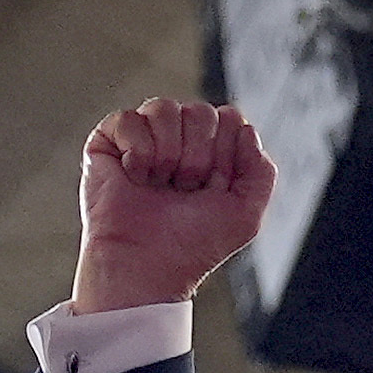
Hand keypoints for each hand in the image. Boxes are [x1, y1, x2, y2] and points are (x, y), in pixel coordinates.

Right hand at [74, 98, 274, 312]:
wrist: (148, 264)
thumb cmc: (191, 246)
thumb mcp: (245, 216)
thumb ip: (262, 172)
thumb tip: (245, 128)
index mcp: (212, 152)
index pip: (230, 119)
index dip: (225, 154)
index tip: (213, 187)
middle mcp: (179, 140)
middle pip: (201, 112)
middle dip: (197, 156)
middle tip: (184, 189)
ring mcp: (145, 137)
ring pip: (165, 108)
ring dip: (167, 154)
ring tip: (159, 184)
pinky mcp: (109, 140)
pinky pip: (130, 118)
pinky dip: (138, 152)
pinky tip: (135, 177)